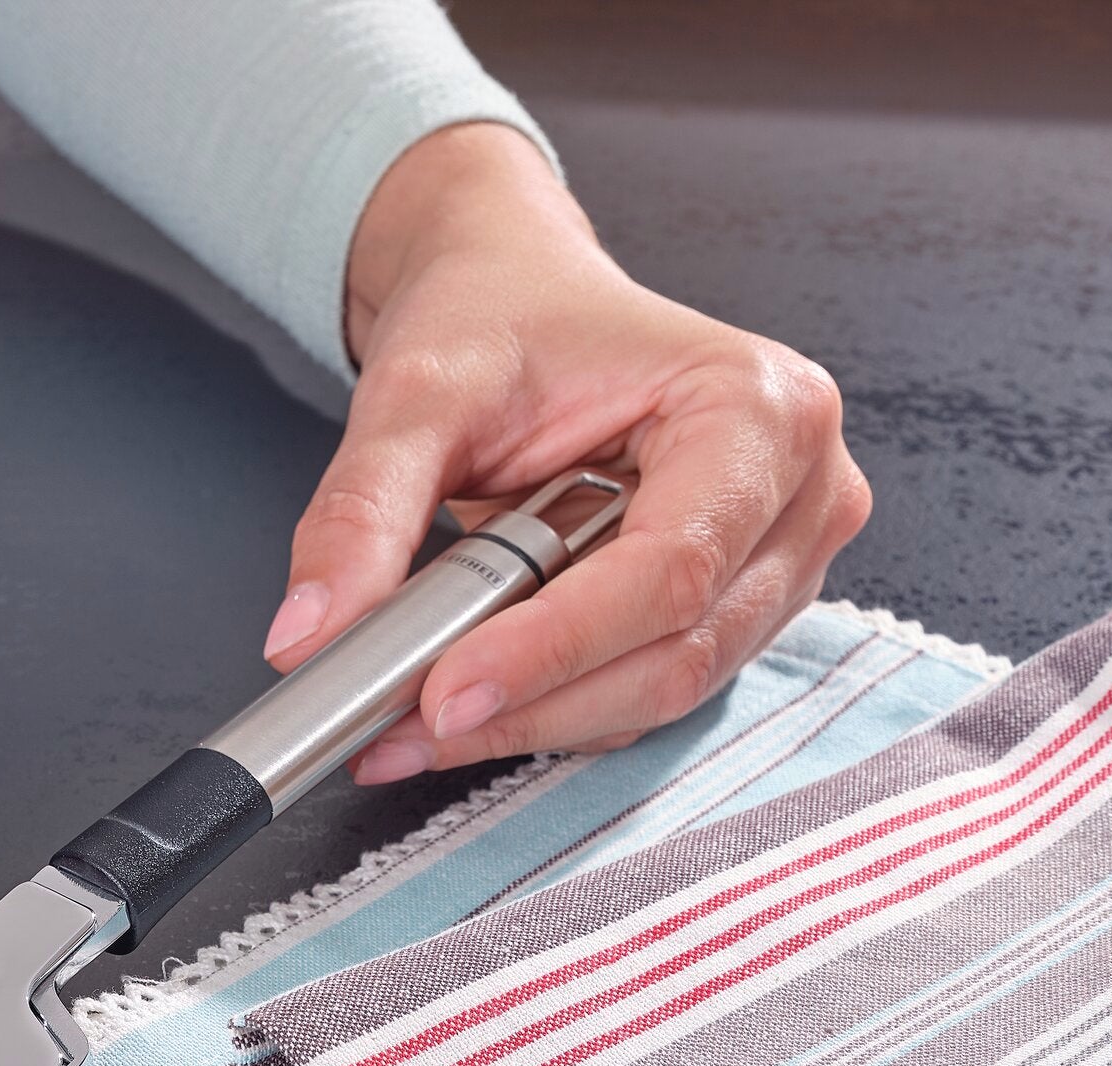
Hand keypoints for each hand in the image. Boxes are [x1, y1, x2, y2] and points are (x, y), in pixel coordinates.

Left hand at [262, 124, 872, 780]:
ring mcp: (778, 561)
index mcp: (757, 406)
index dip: (553, 649)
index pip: (669, 570)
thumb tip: (312, 635)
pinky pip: (644, 691)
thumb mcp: (418, 390)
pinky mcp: (738, 609)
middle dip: (529, 702)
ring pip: (660, 692)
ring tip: (409, 720)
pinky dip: (548, 709)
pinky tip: (462, 705)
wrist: (517, 295)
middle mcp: (798, 491)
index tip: (442, 692)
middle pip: (675, 652)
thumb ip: (364, 509)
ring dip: (531, 720)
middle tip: (401, 724)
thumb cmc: (503, 314)